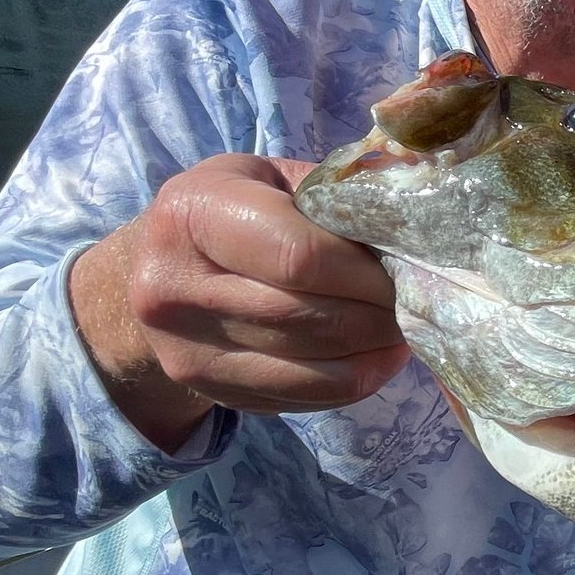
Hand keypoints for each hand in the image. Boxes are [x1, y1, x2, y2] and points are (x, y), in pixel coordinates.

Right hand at [70, 154, 409, 449]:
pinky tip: (381, 356)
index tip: (408, 267)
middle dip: (379, 313)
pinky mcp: (211, 390)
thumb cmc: (230, 210)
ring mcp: (186, 349)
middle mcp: (173, 286)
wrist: (154, 270)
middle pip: (307, 316)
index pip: (299, 256)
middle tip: (421, 302)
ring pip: (311, 364)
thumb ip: (330, 194)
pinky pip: (304, 396)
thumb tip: (412, 221)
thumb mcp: (267, 178)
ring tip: (407, 326)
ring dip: (374, 350)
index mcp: (192, 213)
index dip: (365, 270)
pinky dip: (356, 379)